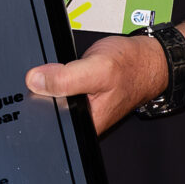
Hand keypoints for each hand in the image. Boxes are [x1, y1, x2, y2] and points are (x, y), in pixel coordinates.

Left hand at [25, 34, 169, 134]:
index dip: (35, 101)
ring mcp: (80, 109)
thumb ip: (65, 78)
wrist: (149, 59)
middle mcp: (82, 121)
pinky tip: (65, 70)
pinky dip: (57, 76)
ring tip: (64, 70)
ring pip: (51, 98)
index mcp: (86, 125)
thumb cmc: (133, 66)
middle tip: (57, 72)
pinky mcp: (79, 96)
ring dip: (50, 82)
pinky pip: (58, 88)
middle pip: (47, 109)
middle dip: (43, 90)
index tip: (35, 83)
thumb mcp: (97, 69)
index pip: (48, 121)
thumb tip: (35, 81)